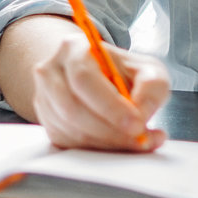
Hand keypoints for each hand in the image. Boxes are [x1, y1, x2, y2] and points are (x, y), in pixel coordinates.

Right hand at [30, 36, 170, 151]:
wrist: (104, 80)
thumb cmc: (124, 73)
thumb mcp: (149, 70)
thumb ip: (152, 86)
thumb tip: (141, 113)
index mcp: (74, 48)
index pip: (84, 79)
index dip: (110, 106)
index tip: (136, 124)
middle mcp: (52, 72)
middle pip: (73, 108)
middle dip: (110, 130)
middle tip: (139, 138)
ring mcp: (46, 99)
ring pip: (71, 130)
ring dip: (107, 142)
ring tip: (137, 141)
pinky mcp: (49, 124)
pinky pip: (70, 143)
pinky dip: (98, 148)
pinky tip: (120, 143)